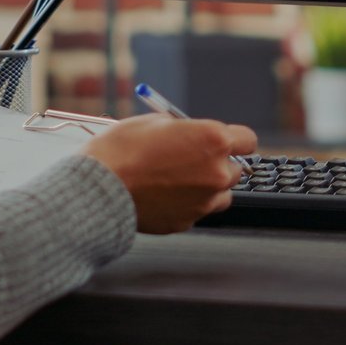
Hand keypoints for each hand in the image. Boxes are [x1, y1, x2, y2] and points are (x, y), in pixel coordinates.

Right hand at [81, 114, 257, 234]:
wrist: (98, 189)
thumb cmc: (121, 151)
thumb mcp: (155, 122)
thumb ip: (185, 130)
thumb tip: (191, 134)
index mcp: (214, 140)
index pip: (247, 140)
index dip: (234, 140)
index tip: (225, 142)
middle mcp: (217, 173)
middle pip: (236, 170)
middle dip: (219, 164)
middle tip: (191, 160)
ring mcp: (204, 201)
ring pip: (220, 194)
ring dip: (207, 187)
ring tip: (176, 180)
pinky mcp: (188, 222)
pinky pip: (197, 211)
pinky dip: (186, 205)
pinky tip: (163, 196)